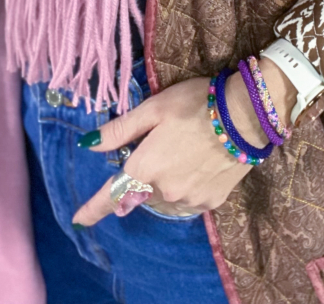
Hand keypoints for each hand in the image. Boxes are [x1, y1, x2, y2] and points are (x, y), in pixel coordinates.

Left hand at [71, 63, 296, 226]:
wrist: (246, 115)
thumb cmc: (196, 103)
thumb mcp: (153, 108)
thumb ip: (120, 130)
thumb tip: (88, 144)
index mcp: (145, 166)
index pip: (111, 195)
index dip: (93, 209)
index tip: (77, 220)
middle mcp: (163, 189)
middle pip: (142, 191)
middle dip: (144, 175)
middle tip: (162, 146)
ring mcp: (189, 199)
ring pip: (165, 195)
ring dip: (165, 181)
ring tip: (184, 151)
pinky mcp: (212, 201)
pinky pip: (189, 198)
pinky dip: (188, 184)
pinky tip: (199, 162)